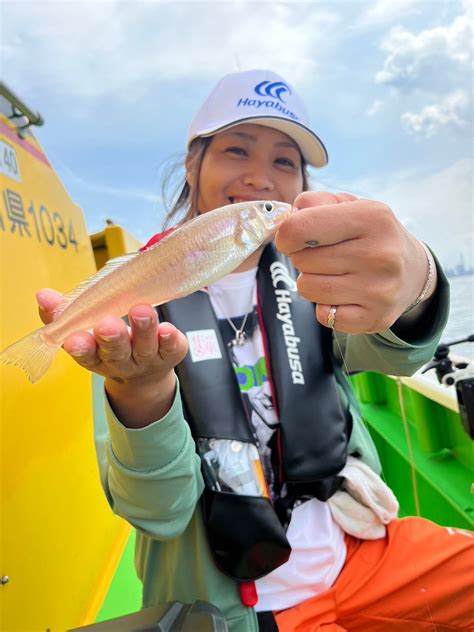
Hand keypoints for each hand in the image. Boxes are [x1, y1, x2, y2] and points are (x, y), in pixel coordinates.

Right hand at [37, 288, 188, 425]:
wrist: (145, 374)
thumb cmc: (109, 345)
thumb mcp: (84, 332)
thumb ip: (62, 314)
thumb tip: (42, 295)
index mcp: (96, 356)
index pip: (86, 354)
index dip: (80, 347)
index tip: (74, 337)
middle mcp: (122, 361)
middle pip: (116, 353)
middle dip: (112, 338)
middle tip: (108, 324)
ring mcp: (147, 359)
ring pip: (145, 347)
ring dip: (143, 329)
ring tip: (141, 311)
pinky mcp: (170, 354)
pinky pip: (172, 348)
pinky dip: (170, 339)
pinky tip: (168, 329)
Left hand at [275, 192, 435, 333]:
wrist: (413, 272)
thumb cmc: (370, 235)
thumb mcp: (350, 207)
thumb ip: (314, 203)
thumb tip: (286, 220)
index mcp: (372, 217)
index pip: (300, 228)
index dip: (286, 235)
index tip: (292, 238)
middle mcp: (379, 254)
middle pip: (302, 260)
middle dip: (304, 257)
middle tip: (325, 256)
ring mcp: (378, 290)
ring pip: (308, 288)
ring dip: (312, 282)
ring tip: (334, 275)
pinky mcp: (374, 318)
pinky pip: (322, 314)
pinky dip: (325, 307)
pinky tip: (343, 295)